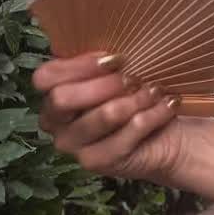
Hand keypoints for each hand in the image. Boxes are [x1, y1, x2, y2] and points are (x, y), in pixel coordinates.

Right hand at [32, 50, 192, 185]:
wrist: (165, 134)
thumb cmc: (135, 95)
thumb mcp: (117, 72)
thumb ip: (104, 62)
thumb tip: (111, 52)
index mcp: (53, 94)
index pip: (45, 77)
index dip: (79, 64)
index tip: (116, 58)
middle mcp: (55, 123)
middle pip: (62, 98)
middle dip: (106, 83)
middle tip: (134, 78)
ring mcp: (72, 146)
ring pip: (104, 114)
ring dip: (137, 98)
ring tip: (157, 90)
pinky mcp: (95, 162)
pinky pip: (129, 130)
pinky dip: (154, 113)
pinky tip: (168, 105)